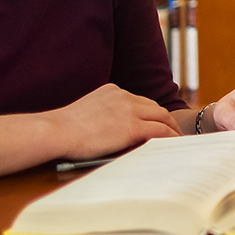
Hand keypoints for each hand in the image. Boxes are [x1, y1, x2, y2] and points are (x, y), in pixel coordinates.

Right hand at [49, 83, 182, 158]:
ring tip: (177, 140)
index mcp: (111, 91)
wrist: (56, 131)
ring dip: (171, 128)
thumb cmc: (62, 130)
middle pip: (154, 106)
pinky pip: (160, 130)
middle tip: (173, 131)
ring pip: (162, 116)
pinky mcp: (132, 126)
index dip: (150, 112)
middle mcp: (123, 95)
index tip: (155, 122)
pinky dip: (170, 136)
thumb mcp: (85, 114)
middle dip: (165, 118)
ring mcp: (129, 109)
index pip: (138, 101)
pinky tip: (174, 144)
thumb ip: (102, 116)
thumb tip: (111, 131)